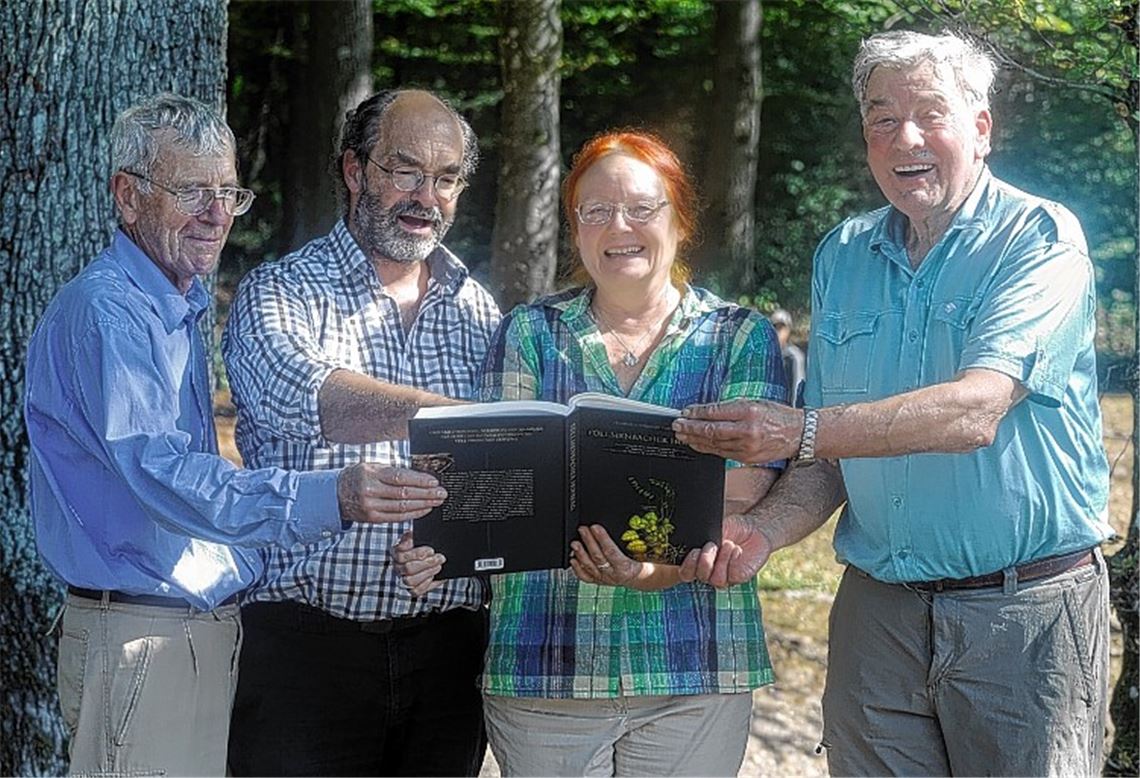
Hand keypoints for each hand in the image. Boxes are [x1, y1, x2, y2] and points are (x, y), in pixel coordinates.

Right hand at [337, 464, 446, 523]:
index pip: (400, 477)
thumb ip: (392, 471)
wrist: (335, 495)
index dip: (419, 480)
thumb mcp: (371, 467)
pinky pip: (396, 517)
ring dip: (423, 505)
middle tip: (441, 493)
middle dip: (426, 494)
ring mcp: (371, 506)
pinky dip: (413, 514)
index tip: (434, 482)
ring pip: (402, 507)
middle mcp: (370, 490)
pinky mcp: (372, 518)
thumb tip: (418, 474)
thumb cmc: (357, 477)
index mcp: (371, 474)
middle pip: (404, 493)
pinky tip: (424, 510)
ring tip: (437, 501)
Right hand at [392, 531, 444, 596]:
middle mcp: (397, 566)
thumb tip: (411, 536)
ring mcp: (403, 579)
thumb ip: (414, 536)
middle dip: (427, 563)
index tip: (431, 550)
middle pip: (408, 568)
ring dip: (428, 572)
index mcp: (396, 552)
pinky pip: (416, 590)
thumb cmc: (423, 545)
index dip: (417, 553)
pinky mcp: (411, 589)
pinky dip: (427, 583)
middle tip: (440, 558)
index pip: (401, 555)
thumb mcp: (419, 536)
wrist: (431, 555)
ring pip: (410, 580)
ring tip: (438, 566)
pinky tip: (434, 575)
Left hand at [570, 525, 642, 587]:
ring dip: (580, 554)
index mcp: (626, 568)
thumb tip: (630, 525)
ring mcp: (604, 579)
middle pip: (598, 557)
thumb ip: (634, 541)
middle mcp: (613, 575)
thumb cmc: (641, 563)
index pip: (611, 552)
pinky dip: (577, 569)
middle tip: (582, 530)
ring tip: (575, 543)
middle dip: (588, 542)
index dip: (602, 539)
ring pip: (589, 567)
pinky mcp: (598, 581)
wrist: (641, 578)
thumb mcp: (642, 552)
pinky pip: (585, 577)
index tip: (595, 527)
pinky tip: (572, 560)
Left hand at [672, 399, 801, 463]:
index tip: (685, 412)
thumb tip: (706, 411)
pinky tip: (697, 444)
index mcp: (749, 411)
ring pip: (713, 444)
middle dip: (691, 428)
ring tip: (682, 435)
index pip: (715, 412)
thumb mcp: (755, 403)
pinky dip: (706, 448)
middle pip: (711, 430)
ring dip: (695, 439)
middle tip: (677, 425)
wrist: (799, 434)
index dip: (697, 413)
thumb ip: (731, 408)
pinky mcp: (746, 458)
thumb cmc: (778, 415)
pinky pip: (721, 453)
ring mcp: (746, 447)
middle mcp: (747, 430)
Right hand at [679, 515, 773, 587]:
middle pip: (699, 577)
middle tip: (711, 546)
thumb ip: (702, 536)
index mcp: (698, 561)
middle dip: (704, 562)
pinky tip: (737, 549)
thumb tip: (692, 537)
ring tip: (728, 543)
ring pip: (715, 579)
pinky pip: (731, 576)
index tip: (695, 550)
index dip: (687, 565)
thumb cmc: (733, 527)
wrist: (754, 528)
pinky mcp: (738, 578)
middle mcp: (709, 572)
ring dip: (721, 560)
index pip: (685, 572)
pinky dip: (732, 561)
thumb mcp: (714, 528)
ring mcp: (723, 577)